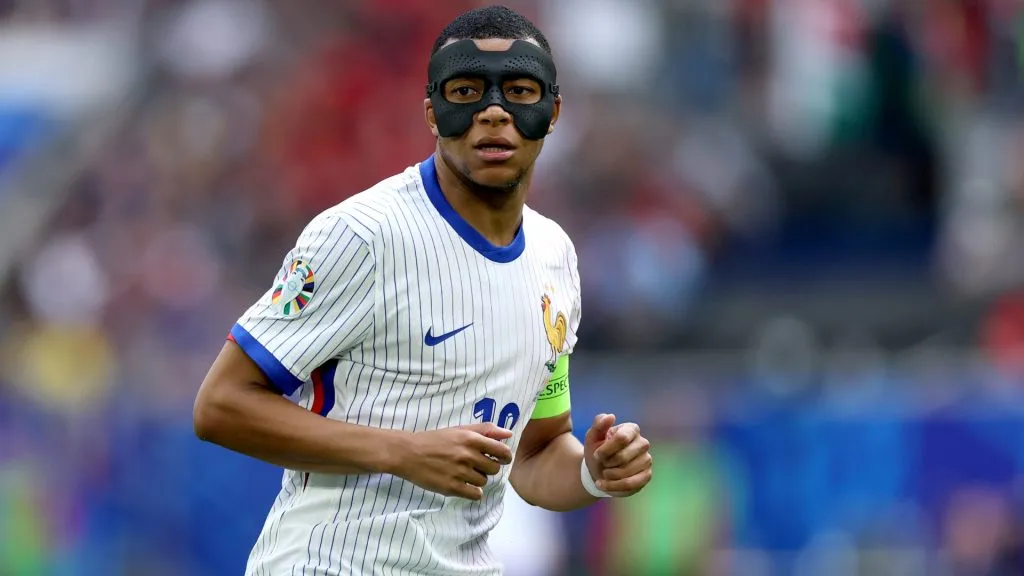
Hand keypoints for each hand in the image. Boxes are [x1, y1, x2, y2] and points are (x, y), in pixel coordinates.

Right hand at [387, 423, 513, 500]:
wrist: (408, 453)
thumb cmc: (434, 440)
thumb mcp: (459, 429)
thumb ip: (485, 430)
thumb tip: (508, 433)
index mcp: (471, 439)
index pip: (502, 451)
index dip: (505, 457)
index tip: (500, 459)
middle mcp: (467, 456)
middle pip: (494, 469)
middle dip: (488, 468)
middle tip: (476, 465)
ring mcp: (459, 473)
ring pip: (484, 482)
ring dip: (477, 479)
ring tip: (464, 473)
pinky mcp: (451, 488)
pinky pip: (475, 495)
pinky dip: (473, 492)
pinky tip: (464, 486)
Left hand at [584, 414, 652, 496]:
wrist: (599, 471)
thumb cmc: (597, 450)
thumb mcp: (592, 437)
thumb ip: (599, 424)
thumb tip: (611, 416)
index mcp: (631, 429)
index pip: (621, 438)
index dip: (606, 450)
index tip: (597, 454)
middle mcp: (643, 443)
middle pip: (623, 457)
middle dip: (607, 463)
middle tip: (602, 464)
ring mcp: (647, 460)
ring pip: (626, 472)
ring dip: (609, 476)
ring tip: (603, 474)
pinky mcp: (646, 476)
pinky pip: (630, 485)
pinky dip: (613, 487)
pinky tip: (603, 484)